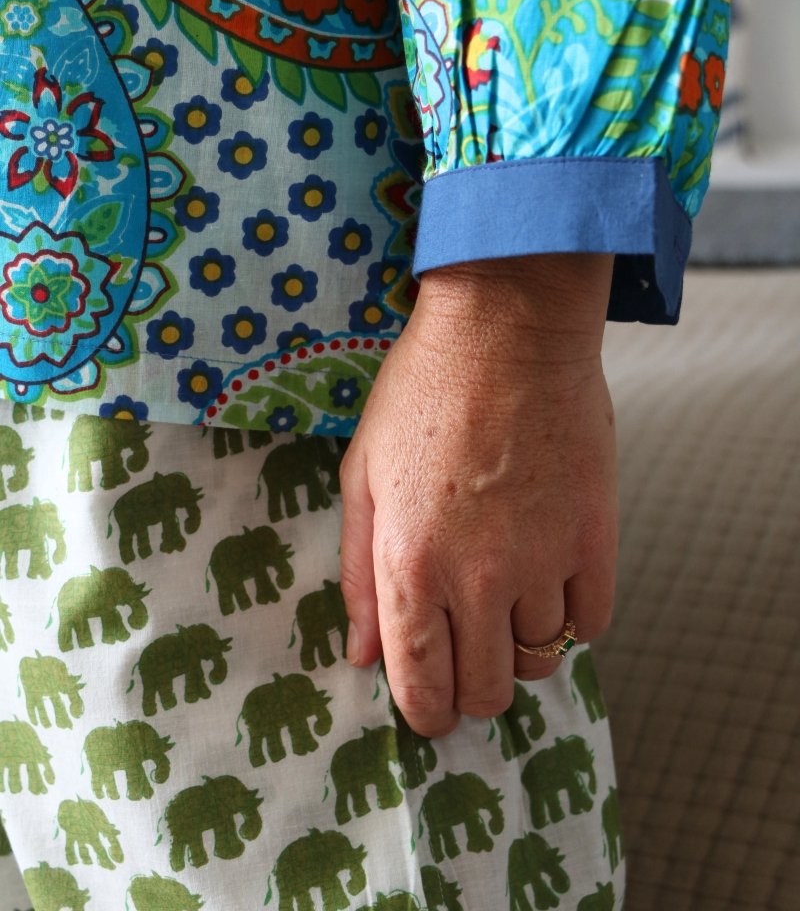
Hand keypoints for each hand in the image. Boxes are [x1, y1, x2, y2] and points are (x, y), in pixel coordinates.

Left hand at [339, 253, 618, 736]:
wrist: (507, 330)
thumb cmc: (421, 392)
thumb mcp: (362, 475)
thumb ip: (358, 573)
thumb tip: (363, 654)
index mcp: (410, 564)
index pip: (421, 684)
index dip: (425, 713)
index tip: (430, 710)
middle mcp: (478, 577)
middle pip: (488, 689)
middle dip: (471, 692)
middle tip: (468, 662)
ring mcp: (543, 559)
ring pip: (542, 660)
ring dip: (521, 651)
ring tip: (507, 609)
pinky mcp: (595, 536)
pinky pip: (593, 621)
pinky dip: (572, 621)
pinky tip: (550, 589)